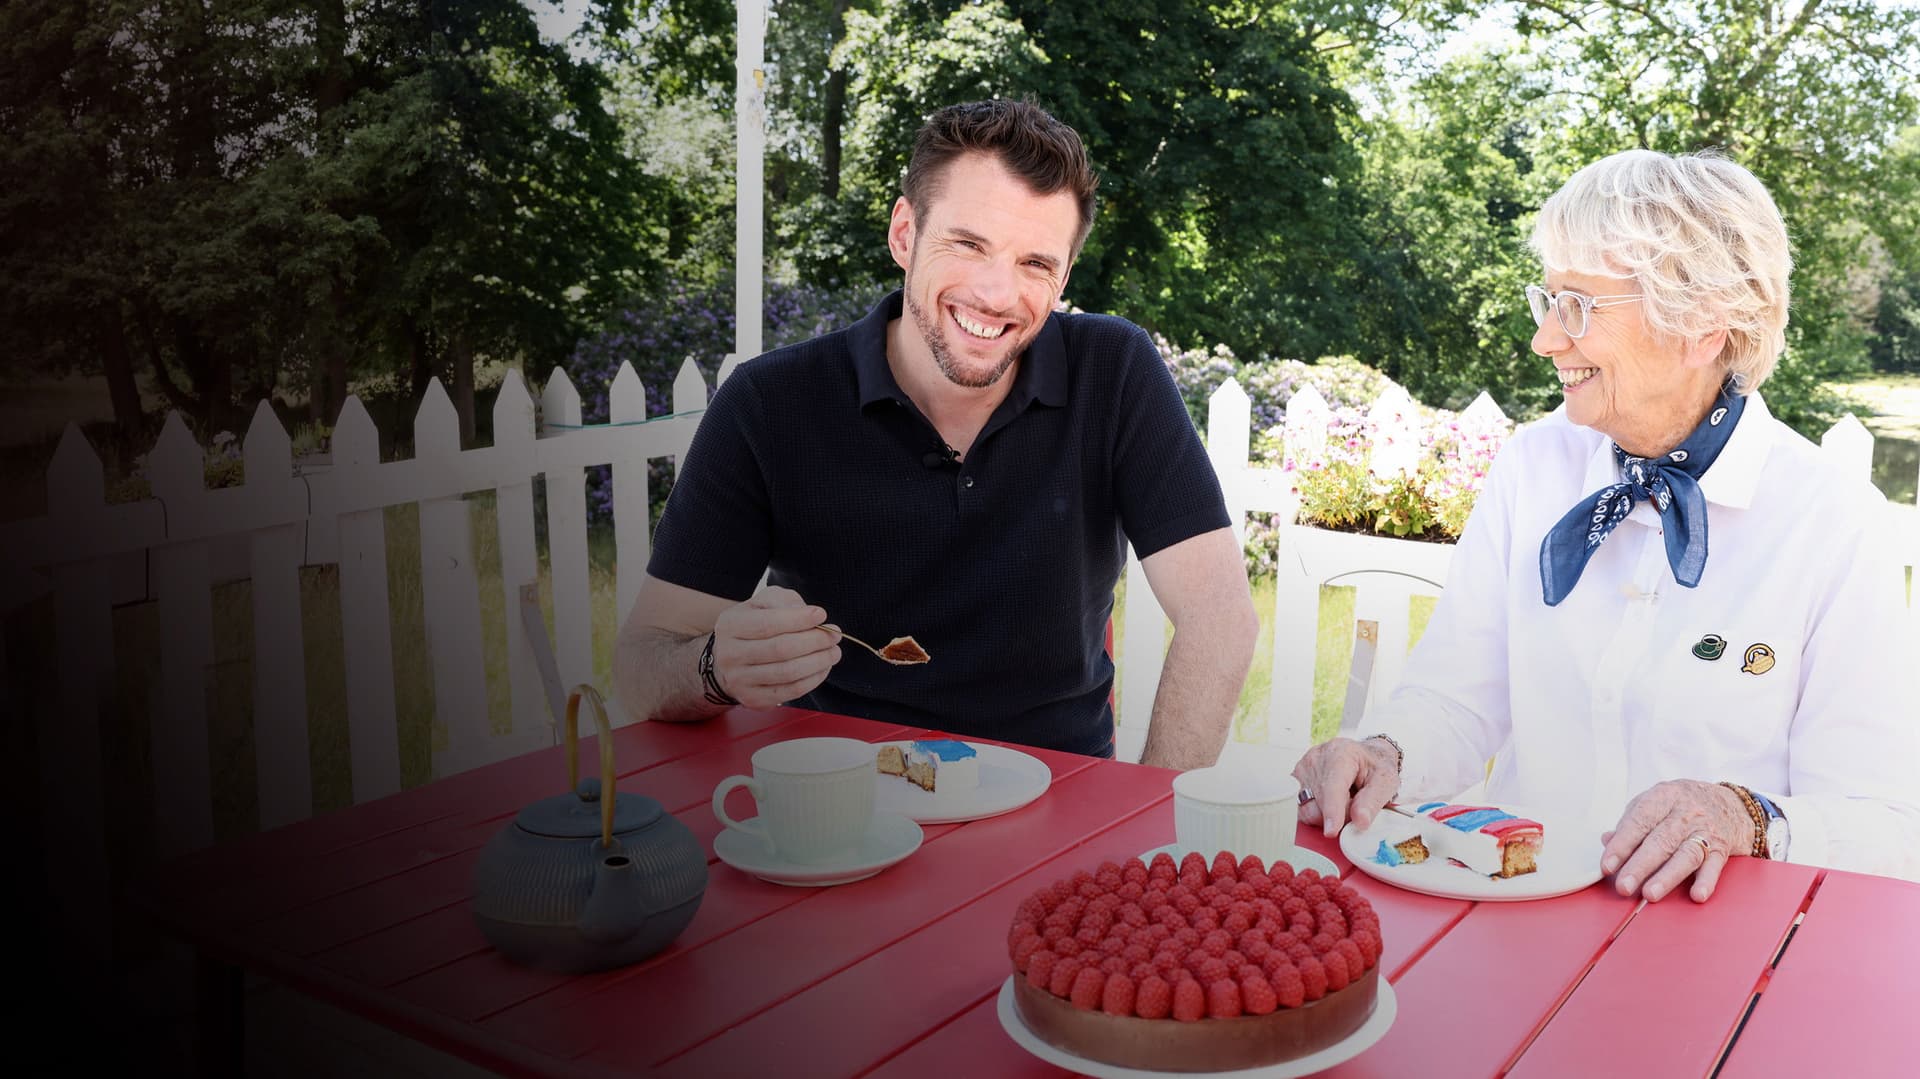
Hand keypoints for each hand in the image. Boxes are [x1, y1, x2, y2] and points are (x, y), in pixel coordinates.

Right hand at [709, 586, 842, 707]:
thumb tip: (809, 615)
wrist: (730, 657)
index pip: (768, 623)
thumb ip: (784, 601)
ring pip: (788, 672)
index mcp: (730, 625)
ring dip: (819, 661)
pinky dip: (813, 679)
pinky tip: (823, 667)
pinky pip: (791, 691)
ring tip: (833, 651)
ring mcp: (740, 680)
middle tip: (834, 635)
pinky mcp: (753, 698)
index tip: (821, 615)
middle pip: (781, 649)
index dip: (799, 620)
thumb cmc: (753, 625)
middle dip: (815, 641)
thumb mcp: (763, 603)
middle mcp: (730, 654)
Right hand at [1291, 737, 1400, 838]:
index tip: (1332, 831)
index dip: (1332, 810)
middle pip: (1320, 803)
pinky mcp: (1294, 782)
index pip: (1332, 787)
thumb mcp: (1385, 781)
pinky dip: (1318, 813)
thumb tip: (1360, 822)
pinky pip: (1302, 810)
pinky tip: (1329, 802)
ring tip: (1343, 801)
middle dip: (1339, 816)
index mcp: (1340, 754)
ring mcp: (1302, 770)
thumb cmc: (1374, 767)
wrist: (1365, 756)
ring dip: (1327, 815)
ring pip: (1308, 810)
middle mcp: (1316, 759)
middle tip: (1356, 806)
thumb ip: (1373, 802)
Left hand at [1600, 780, 1751, 902]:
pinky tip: (1697, 894)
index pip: (1639, 822)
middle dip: (1639, 866)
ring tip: (1650, 894)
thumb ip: (1631, 822)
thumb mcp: (1655, 802)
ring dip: (1667, 877)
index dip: (1621, 845)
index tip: (1607, 866)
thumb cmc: (1683, 805)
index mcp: (1663, 797)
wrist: (1732, 803)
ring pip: (1685, 855)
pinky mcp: (1722, 848)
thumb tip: (1607, 841)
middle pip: (1661, 841)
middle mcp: (1686, 812)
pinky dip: (1706, 881)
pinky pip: (1714, 866)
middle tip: (1623, 886)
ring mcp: (1706, 831)